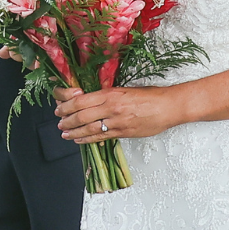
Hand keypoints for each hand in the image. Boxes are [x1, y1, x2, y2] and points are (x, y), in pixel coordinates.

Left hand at [54, 82, 183, 144]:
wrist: (169, 106)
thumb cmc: (151, 96)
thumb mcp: (126, 89)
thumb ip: (108, 95)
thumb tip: (90, 100)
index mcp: (111, 93)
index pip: (80, 100)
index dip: (66, 105)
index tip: (59, 107)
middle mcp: (111, 108)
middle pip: (80, 115)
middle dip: (66, 119)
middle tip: (59, 121)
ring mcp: (116, 122)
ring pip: (88, 129)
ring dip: (73, 132)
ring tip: (64, 133)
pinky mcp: (123, 133)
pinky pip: (100, 137)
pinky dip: (87, 140)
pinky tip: (79, 140)